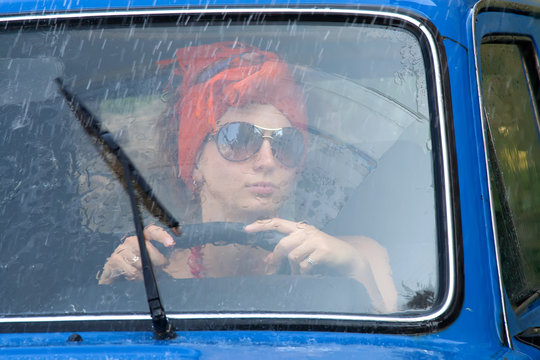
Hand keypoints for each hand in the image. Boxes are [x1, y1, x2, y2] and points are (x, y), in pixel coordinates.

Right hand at [98, 225, 175, 283]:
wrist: (116, 275)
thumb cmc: (136, 266)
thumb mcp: (150, 260)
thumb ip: (161, 257)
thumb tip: (172, 255)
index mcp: (141, 238)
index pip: (152, 231)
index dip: (162, 235)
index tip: (171, 243)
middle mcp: (131, 241)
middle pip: (147, 247)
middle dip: (157, 259)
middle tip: (162, 266)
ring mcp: (122, 249)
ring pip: (140, 261)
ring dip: (146, 271)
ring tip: (146, 274)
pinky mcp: (115, 260)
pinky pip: (131, 270)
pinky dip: (136, 276)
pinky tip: (136, 276)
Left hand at [244, 218, 365, 275]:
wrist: (349, 260)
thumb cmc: (324, 256)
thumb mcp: (305, 251)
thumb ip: (288, 252)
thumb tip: (266, 261)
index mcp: (301, 229)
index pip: (277, 222)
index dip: (261, 225)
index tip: (246, 229)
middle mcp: (307, 232)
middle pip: (282, 244)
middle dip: (276, 259)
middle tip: (274, 269)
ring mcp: (316, 240)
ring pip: (292, 256)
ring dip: (293, 269)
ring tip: (300, 272)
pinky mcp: (323, 251)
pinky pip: (304, 265)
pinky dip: (303, 272)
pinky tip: (310, 273)